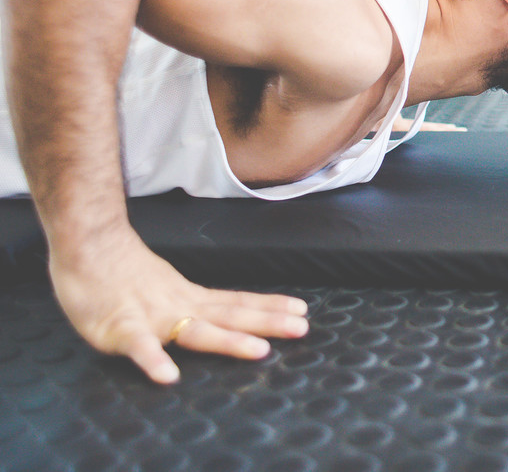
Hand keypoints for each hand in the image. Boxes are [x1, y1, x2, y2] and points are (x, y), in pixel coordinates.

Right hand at [48, 228, 308, 384]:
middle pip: (231, 316)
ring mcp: (153, 317)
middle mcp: (180, 306)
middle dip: (268, 323)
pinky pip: (139, 347)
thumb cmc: (123, 272)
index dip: (269, 307)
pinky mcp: (120, 327)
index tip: (302, 310)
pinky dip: (153, 361)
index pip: (237, 302)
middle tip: (303, 328)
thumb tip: (218, 313)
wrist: (87, 247)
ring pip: (197, 331)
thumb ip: (190, 304)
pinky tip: (168, 376)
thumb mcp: (167, 287)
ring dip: (230, 341)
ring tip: (259, 350)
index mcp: (190, 298)